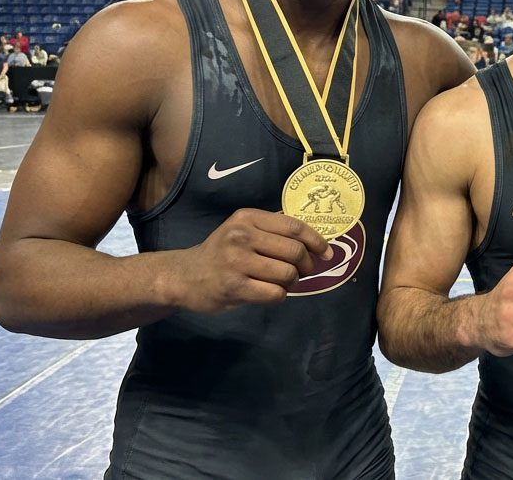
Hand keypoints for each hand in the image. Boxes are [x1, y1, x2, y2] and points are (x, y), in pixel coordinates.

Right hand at [170, 208, 332, 313]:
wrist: (184, 276)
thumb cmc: (221, 252)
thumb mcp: (243, 229)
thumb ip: (273, 229)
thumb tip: (315, 237)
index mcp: (248, 218)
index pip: (294, 227)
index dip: (317, 241)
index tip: (327, 253)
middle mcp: (242, 236)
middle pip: (295, 251)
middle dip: (306, 265)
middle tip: (303, 272)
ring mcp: (237, 262)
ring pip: (287, 274)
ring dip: (292, 282)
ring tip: (283, 282)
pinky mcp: (234, 287)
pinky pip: (275, 293)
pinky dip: (280, 295)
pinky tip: (270, 292)